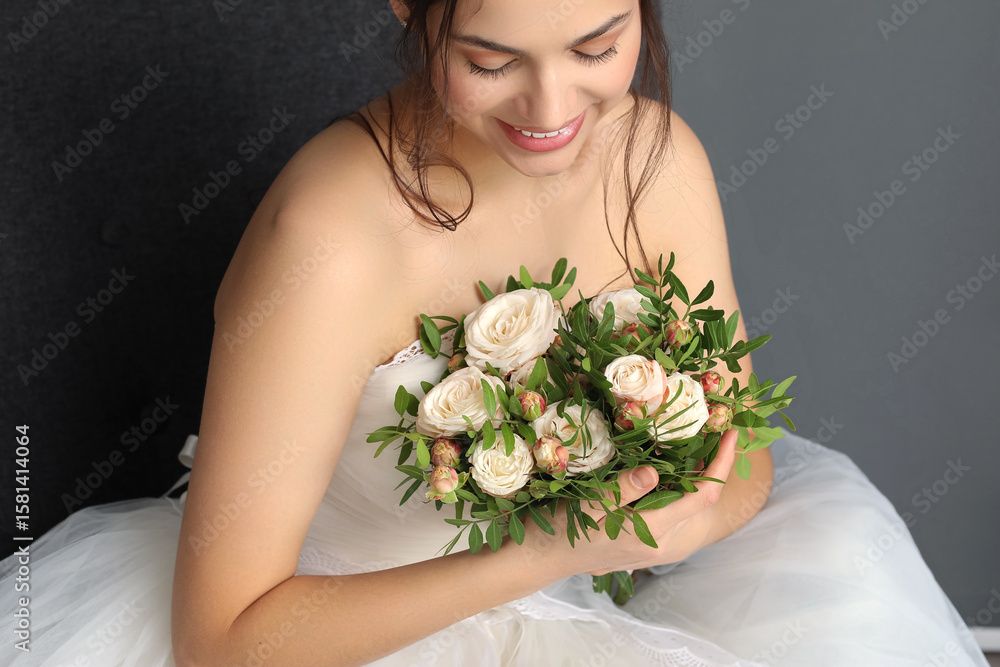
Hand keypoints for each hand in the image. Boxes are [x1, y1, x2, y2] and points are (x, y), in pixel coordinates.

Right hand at [516, 429, 738, 578]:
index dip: (722, 464)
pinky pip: (675, 510)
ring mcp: (656, 545)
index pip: (703, 495)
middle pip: (702, 500)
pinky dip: (681, 485)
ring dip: (700, 474)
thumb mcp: (588, 503)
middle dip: (715, 464)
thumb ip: (622, 488)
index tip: (731, 433)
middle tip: (716, 428)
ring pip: (689, 506)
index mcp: (651, 530)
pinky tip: (672, 465)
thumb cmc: (563, 529)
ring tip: (700, 441)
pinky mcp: (647, 541)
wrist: (544, 557)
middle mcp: (662, 541)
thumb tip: (654, 470)